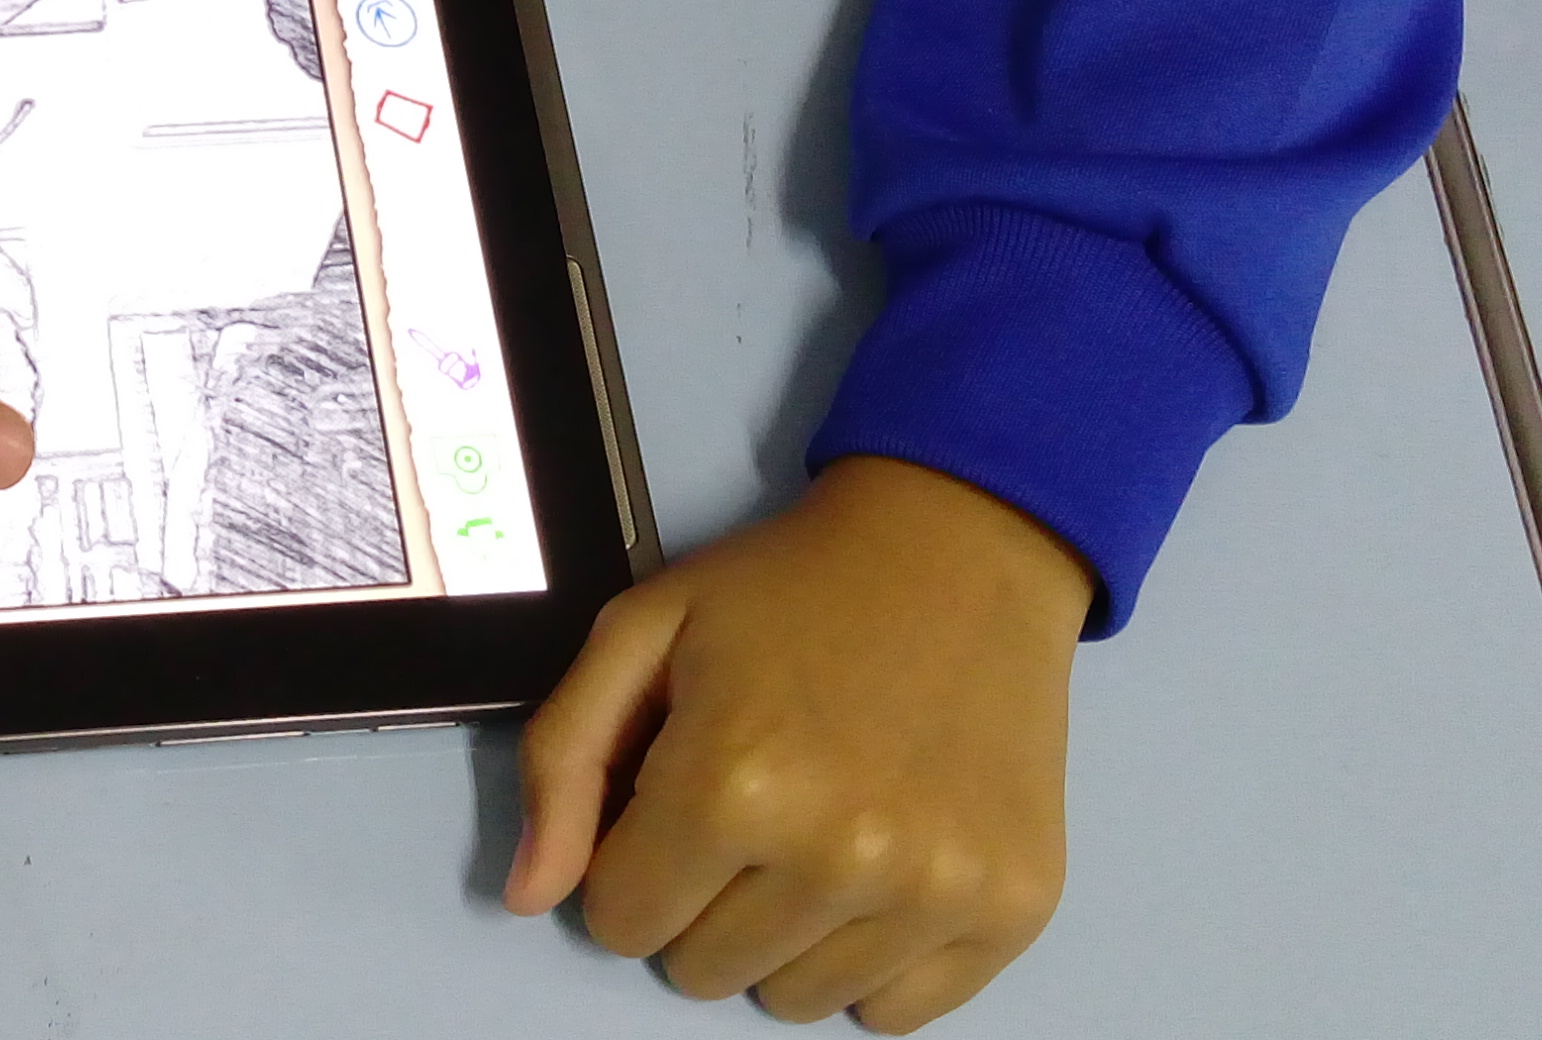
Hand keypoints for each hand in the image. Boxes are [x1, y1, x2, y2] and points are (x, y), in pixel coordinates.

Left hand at [506, 457, 1092, 1029]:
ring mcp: (933, 890)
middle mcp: (836, 853)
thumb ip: (562, 761)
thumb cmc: (791, 588)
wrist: (963, 548)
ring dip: (783, 936)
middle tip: (752, 806)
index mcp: (731, 782)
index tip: (675, 798)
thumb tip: (531, 896)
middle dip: (702, 900)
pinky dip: (872, 960)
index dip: (632, 860)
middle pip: (702, 972)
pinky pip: (896, 1014)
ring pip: (795, 1004)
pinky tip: (883, 864)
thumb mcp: (643, 631)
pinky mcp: (1009, 908)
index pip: (620, 923)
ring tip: (818, 828)